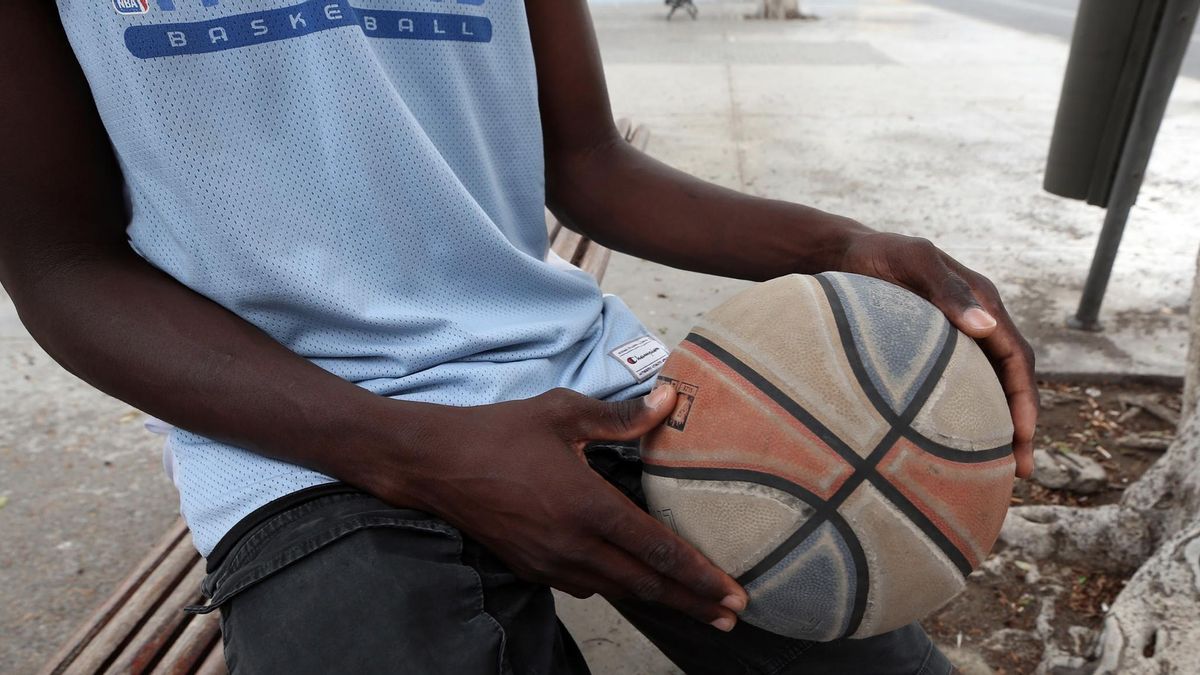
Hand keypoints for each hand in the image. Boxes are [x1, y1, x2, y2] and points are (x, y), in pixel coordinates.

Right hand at [382, 386, 748, 630]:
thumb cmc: (499, 432)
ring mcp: (550, 564)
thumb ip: (621, 416)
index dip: (701, 576)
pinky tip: (631, 581)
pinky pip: (586, 585)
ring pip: (617, 590)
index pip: (658, 551)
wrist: (434, 464)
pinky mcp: (532, 568)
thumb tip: (670, 402)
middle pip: (646, 584)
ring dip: (658, 599)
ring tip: (693, 606)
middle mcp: (574, 546)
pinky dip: (617, 587)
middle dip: (693, 602)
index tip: (735, 596)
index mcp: (589, 507)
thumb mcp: (563, 413)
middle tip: (732, 618)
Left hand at [837, 231, 1037, 477]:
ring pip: (987, 387)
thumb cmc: (877, 255)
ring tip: (995, 472)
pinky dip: (967, 415)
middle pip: (1010, 379)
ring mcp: (956, 337)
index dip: (1025, 397)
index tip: (1024, 435)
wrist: (842, 254)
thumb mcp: (914, 263)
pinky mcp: (931, 350)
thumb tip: (987, 328)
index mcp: (983, 301)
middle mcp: (977, 321)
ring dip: (997, 426)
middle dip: (1020, 424)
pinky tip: (956, 447)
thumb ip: (947, 291)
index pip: (1017, 355)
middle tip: (1020, 471)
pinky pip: (958, 387)